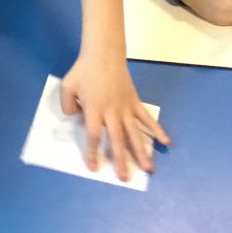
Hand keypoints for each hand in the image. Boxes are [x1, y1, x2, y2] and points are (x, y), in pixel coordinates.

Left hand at [60, 54, 169, 180]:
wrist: (103, 54)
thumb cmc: (83, 71)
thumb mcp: (67, 87)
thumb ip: (67, 105)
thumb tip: (76, 118)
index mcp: (94, 109)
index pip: (94, 136)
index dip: (93, 153)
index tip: (94, 168)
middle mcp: (111, 112)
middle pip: (117, 140)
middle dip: (121, 160)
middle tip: (125, 178)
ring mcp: (126, 107)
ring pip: (134, 133)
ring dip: (142, 151)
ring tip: (149, 168)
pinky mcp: (135, 101)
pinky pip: (146, 118)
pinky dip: (156, 129)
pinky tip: (165, 142)